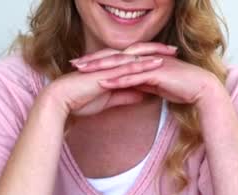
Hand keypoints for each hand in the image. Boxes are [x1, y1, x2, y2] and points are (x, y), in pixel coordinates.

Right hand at [37, 44, 177, 118]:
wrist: (62, 101)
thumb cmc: (81, 100)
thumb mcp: (111, 99)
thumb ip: (126, 95)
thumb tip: (142, 96)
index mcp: (112, 68)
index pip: (136, 60)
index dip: (152, 58)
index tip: (169, 59)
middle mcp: (112, 64)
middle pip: (138, 54)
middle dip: (157, 51)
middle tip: (175, 50)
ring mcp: (109, 67)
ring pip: (135, 58)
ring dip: (154, 54)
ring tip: (171, 53)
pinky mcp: (106, 73)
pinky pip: (127, 68)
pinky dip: (142, 66)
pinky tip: (155, 64)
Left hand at [73, 44, 221, 105]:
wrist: (202, 90)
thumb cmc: (183, 88)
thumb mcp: (157, 86)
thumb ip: (144, 84)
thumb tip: (132, 88)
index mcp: (145, 60)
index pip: (117, 59)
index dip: (99, 61)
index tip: (83, 66)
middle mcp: (145, 58)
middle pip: (114, 57)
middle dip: (93, 60)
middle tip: (74, 64)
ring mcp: (150, 63)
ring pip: (120, 64)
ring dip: (100, 67)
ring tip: (82, 72)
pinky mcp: (156, 72)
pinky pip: (133, 76)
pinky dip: (117, 79)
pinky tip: (103, 82)